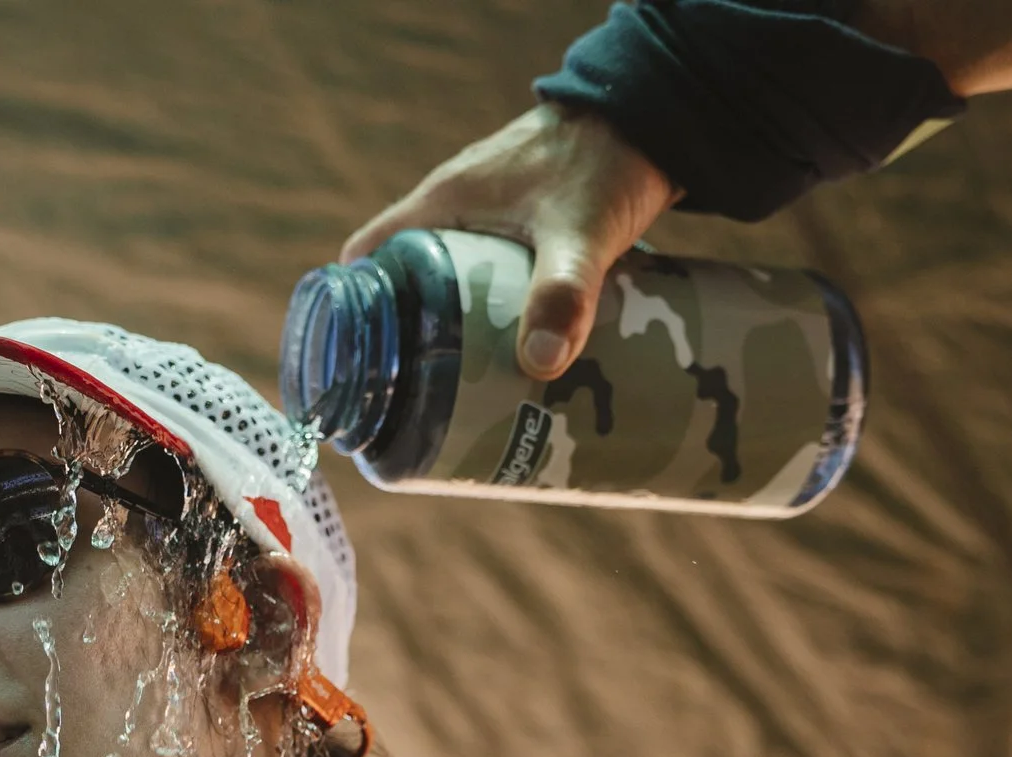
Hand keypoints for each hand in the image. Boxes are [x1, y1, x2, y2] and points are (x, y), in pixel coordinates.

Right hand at [342, 103, 680, 380]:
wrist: (655, 114)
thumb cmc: (605, 159)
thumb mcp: (579, 231)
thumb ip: (561, 293)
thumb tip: (539, 364)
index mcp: (443, 200)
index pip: (368, 254)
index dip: (355, 307)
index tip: (366, 361)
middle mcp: (457, 204)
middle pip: (408, 275)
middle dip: (413, 330)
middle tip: (427, 388)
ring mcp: (491, 210)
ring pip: (453, 275)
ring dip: (460, 321)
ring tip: (474, 380)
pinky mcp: (526, 220)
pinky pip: (490, 270)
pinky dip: (495, 305)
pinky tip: (519, 343)